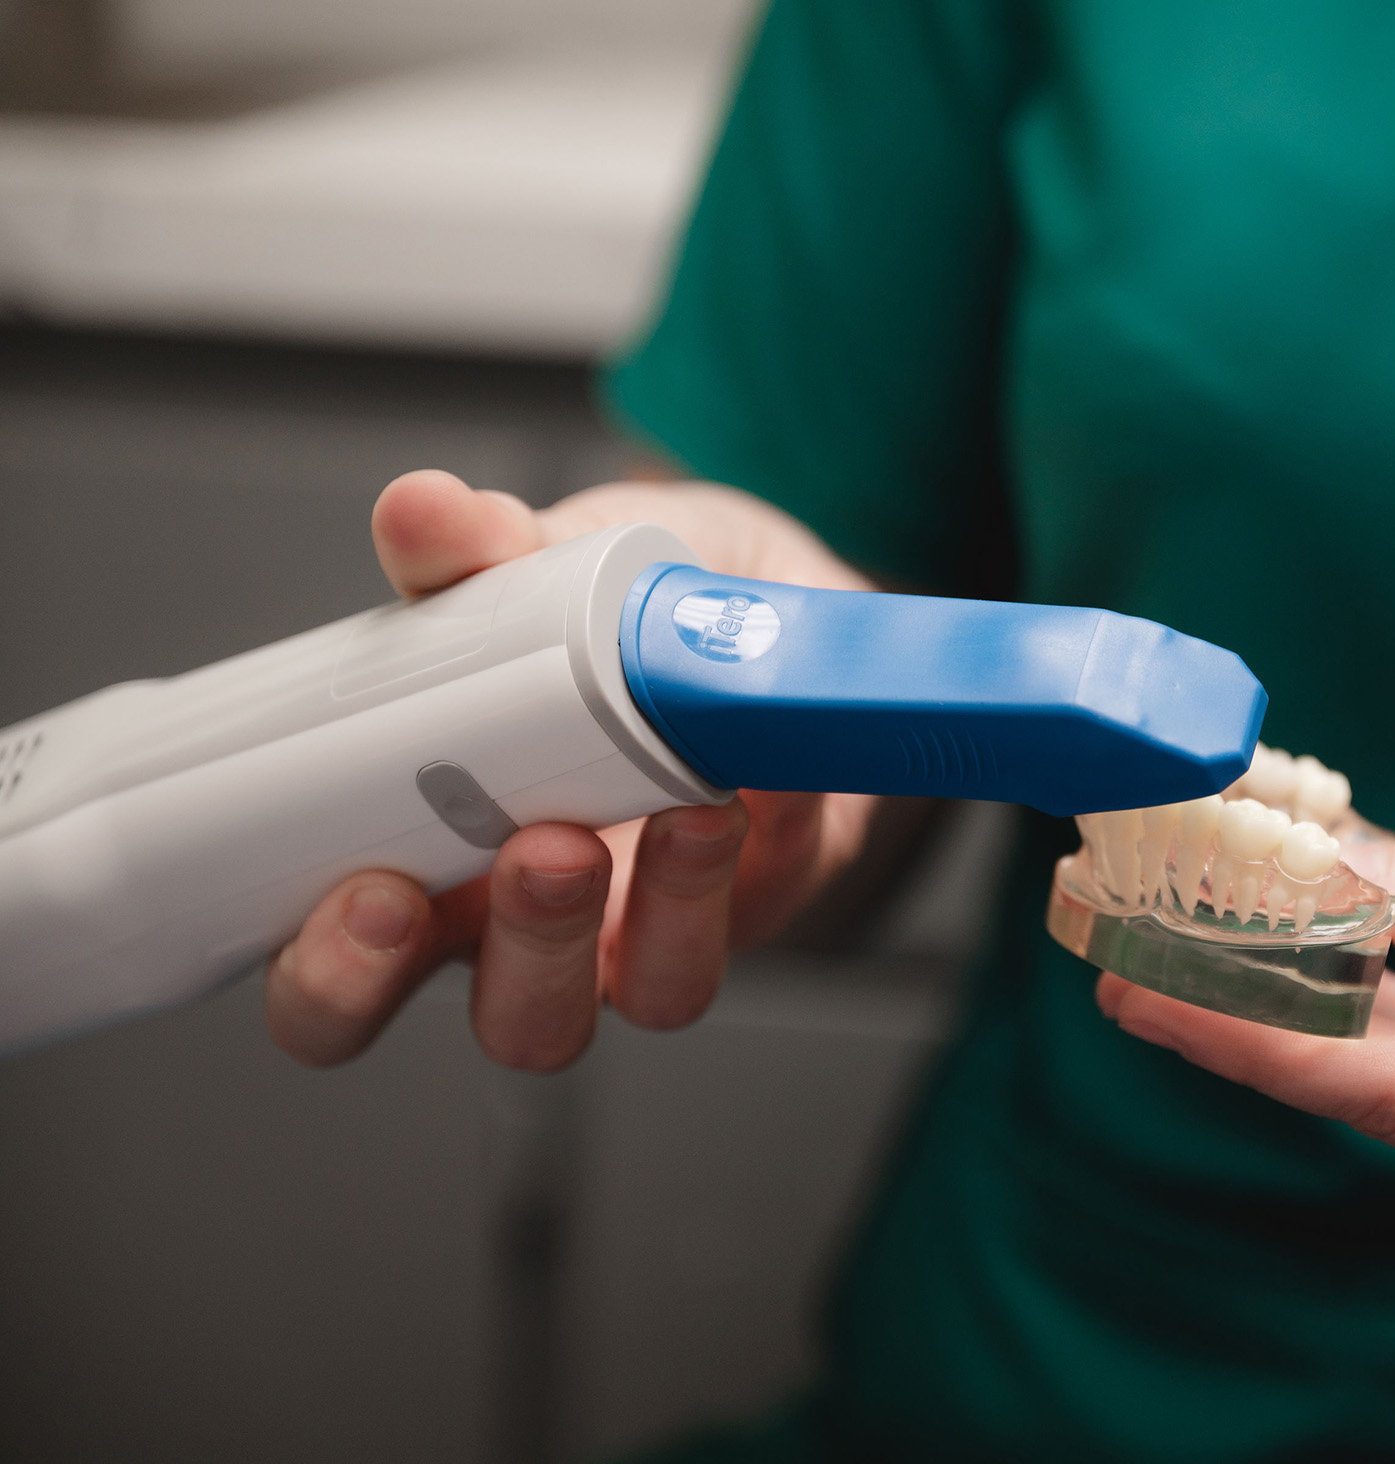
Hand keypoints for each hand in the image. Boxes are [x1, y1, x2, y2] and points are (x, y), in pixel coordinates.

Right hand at [267, 469, 878, 1070]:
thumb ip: (476, 552)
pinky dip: (767, 831)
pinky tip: (753, 771)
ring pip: (656, 993)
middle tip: (542, 852)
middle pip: (517, 1024)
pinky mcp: (761, 895)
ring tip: (679, 810)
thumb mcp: (534, 565)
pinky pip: (771, 890)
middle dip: (528, 958)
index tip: (368, 898)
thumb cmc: (608, 620)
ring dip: (673, 909)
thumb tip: (423, 511)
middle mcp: (537, 928)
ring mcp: (659, 924)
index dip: (338, 979)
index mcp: (427, 872)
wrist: (749, 607)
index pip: (341, 989)